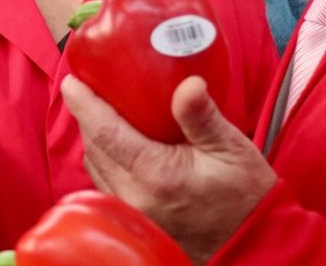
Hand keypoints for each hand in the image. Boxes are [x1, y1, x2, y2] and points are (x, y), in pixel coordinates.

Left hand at [61, 74, 275, 263]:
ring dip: (94, 139)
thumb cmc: (246, 196)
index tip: (72, 81)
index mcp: (156, 175)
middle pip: (94, 148)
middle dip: (86, 116)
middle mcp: (135, 196)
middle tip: (87, 87)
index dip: (84, 104)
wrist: (253, 244)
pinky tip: (116, 144)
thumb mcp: (232, 149)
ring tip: (99, 111)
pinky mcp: (136, 220)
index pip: (105, 133)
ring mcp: (133, 212)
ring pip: (96, 168)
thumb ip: (202, 116)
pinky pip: (106, 184)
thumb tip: (188, 82)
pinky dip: (104, 159)